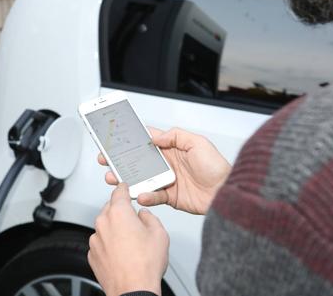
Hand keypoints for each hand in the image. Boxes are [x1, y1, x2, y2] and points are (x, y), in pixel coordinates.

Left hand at [88, 183, 168, 295]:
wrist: (133, 290)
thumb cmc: (144, 265)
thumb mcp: (159, 233)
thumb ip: (150, 217)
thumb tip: (144, 215)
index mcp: (119, 213)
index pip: (119, 191)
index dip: (124, 188)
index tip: (125, 187)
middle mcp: (103, 223)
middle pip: (110, 209)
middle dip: (121, 212)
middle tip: (135, 223)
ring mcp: (95, 240)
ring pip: (105, 227)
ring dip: (115, 230)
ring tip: (131, 244)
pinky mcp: (92, 254)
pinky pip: (101, 243)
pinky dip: (109, 245)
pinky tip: (122, 254)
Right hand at [99, 127, 230, 214]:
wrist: (226, 192)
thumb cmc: (217, 167)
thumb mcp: (198, 143)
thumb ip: (175, 136)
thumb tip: (155, 136)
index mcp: (172, 149)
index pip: (148, 141)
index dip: (132, 139)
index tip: (116, 138)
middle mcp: (167, 164)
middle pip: (138, 160)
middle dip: (121, 160)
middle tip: (106, 159)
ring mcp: (167, 180)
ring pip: (141, 179)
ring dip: (127, 178)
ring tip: (115, 178)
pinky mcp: (169, 196)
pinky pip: (153, 196)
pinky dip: (146, 196)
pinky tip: (141, 194)